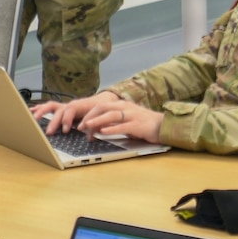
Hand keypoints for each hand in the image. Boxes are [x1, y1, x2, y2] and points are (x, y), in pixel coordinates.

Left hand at [34, 91, 160, 140]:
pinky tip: (103, 133)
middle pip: (101, 107)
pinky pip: (123, 125)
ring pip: (110, 115)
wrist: (163, 126)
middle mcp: (123, 107)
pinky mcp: (138, 125)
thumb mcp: (122, 121)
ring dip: (96, 122)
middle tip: (76, 127)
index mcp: (118, 105)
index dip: (85, 113)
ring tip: (85, 128)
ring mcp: (131, 115)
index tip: (74, 123)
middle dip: (87, 117)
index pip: (97, 106)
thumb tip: (91, 129)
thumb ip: (108, 122)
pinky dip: (111, 128)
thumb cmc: (140, 125)